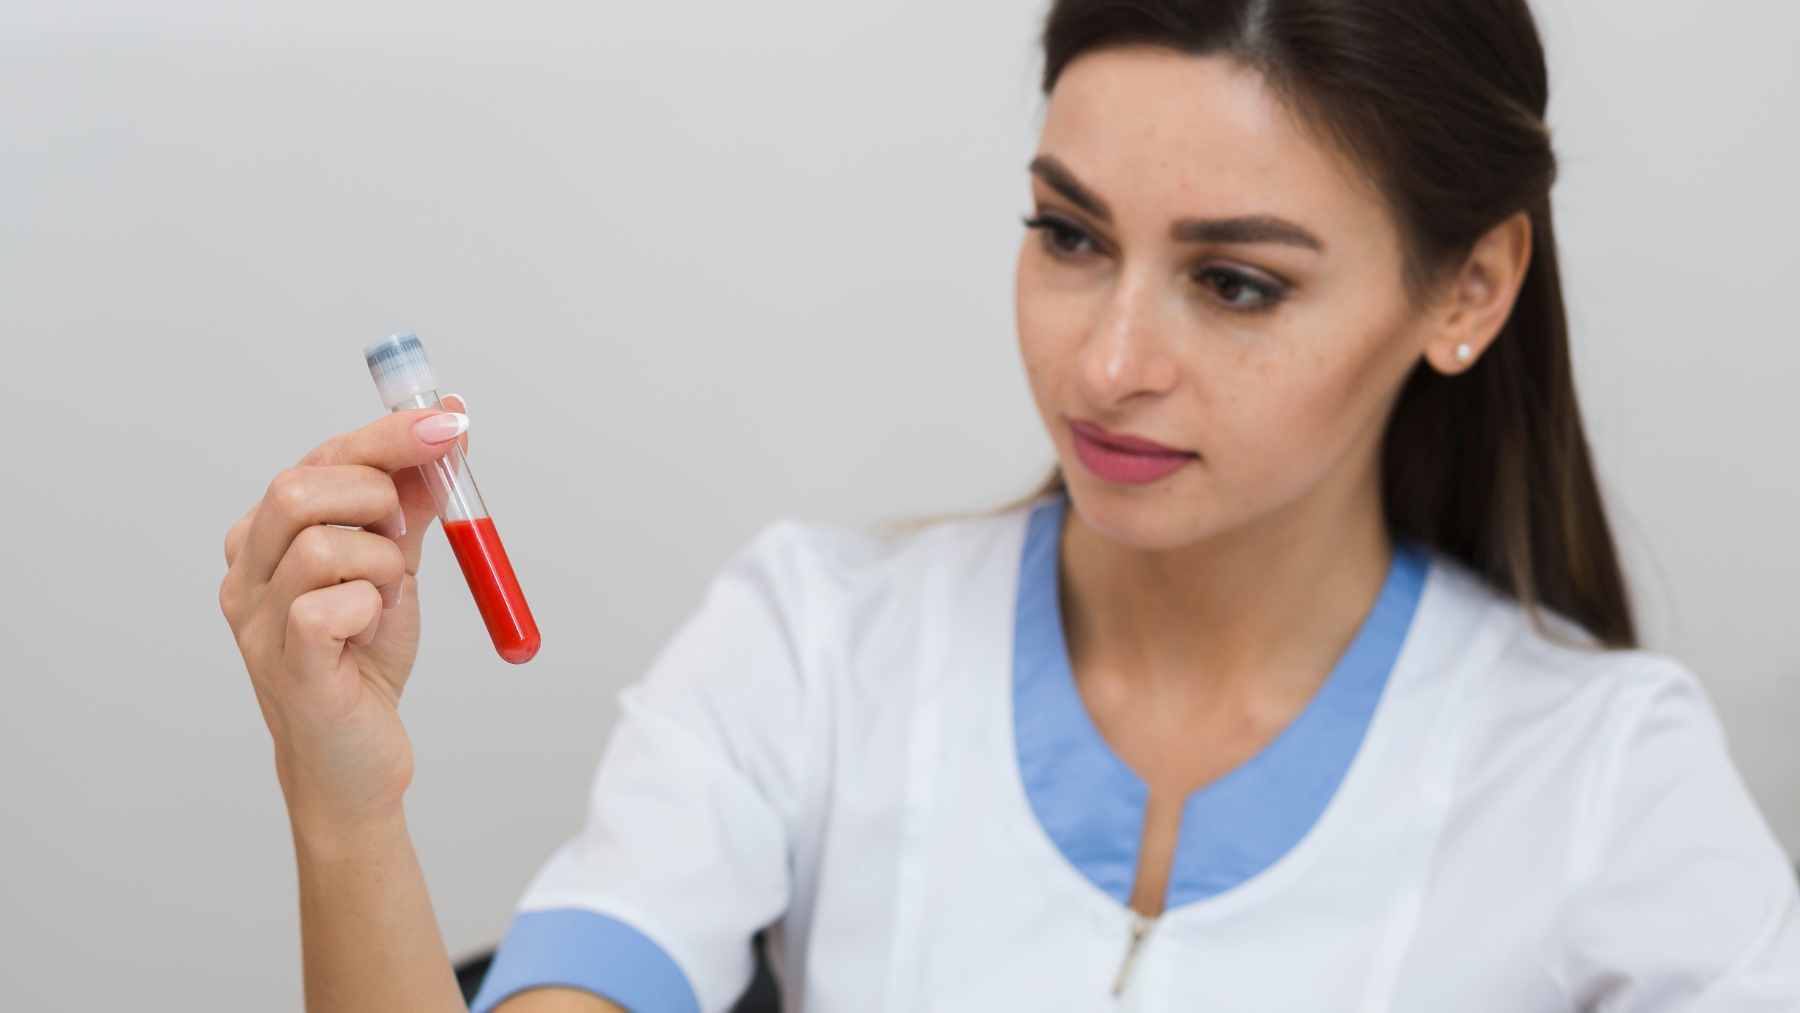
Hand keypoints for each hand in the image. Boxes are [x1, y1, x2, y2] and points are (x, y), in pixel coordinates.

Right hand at [218, 396, 469, 838]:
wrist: (356, 760)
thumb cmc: (363, 660)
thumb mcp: (393, 568)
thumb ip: (410, 503)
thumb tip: (446, 426)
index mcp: (267, 539)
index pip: (318, 459)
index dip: (387, 435)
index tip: (449, 423)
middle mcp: (247, 573)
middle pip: (298, 487)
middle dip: (377, 496)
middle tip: (405, 538)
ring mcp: (257, 621)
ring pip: (320, 543)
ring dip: (381, 564)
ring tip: (386, 600)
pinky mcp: (287, 665)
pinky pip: (328, 605)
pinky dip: (371, 606)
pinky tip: (371, 630)